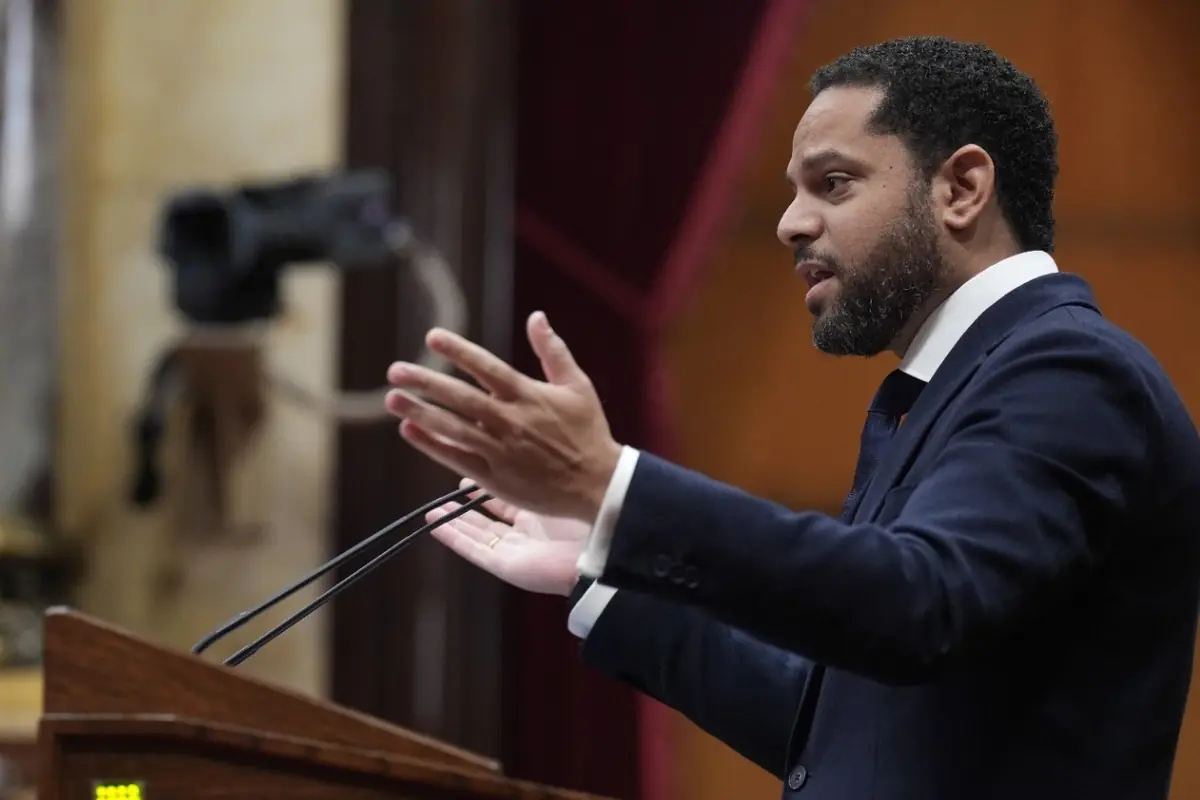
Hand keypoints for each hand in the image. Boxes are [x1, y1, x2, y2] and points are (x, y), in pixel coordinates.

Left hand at [385, 311, 621, 521]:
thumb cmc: (589, 433)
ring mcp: (501, 452)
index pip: (487, 368)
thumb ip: (553, 351)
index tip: (432, 337)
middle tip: (395, 370)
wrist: (598, 486)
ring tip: (392, 399)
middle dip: (427, 383)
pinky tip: (410, 431)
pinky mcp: (496, 478)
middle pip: (462, 398)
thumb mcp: (578, 386)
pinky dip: (433, 445)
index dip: (459, 352)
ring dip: (421, 413)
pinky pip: (458, 460)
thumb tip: (537, 316)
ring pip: (454, 429)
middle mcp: (511, 422)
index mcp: (529, 396)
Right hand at [427, 479, 589, 595]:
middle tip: (443, 494)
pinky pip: (473, 549)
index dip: (486, 485)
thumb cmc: (584, 507)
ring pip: (476, 533)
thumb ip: (530, 468)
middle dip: (465, 506)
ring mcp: (514, 548)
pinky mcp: (503, 564)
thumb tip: (506, 445)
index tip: (465, 471)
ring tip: (430, 510)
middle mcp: (526, 528)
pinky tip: (434, 526)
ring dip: (453, 522)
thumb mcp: (551, 479)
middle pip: (488, 517)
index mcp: (541, 507)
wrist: (598, 545)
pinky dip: (452, 538)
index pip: (506, 496)